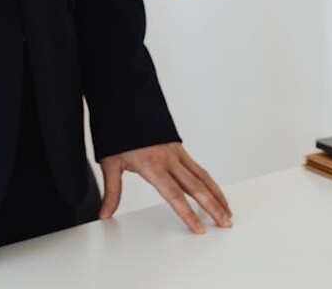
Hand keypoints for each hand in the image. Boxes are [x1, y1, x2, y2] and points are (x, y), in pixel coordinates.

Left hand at [99, 142, 231, 233]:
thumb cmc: (119, 132)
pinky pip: (198, 167)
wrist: (126, 104)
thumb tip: (104, 213)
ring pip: (202, 176)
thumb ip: (112, 191)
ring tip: (227, 210)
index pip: (175, 195)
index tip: (200, 228)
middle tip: (225, 222)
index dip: (188, 214)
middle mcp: (169, 159)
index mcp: (153, 165)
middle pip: (196, 186)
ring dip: (216, 194)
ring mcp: (176, 152)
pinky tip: (214, 191)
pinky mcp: (178, 147)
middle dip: (213, 206)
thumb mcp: (110, 163)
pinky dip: (209, 181)